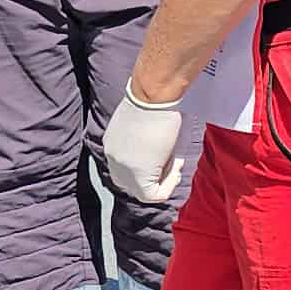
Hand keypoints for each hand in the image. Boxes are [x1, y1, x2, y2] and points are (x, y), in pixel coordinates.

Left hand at [99, 91, 196, 205]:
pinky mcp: (138, 176)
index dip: (149, 164)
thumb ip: (145, 139)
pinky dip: (169, 185)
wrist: (155, 94)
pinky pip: (153, 195)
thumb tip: (162, 149)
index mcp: (112, 142)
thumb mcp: (146, 121)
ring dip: (163, 178)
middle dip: (154, 175)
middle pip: (130, 181)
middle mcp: (112, 156)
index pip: (125, 165)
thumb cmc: (156, 98)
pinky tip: (178, 165)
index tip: (166, 151)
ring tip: (176, 159)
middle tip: (173, 159)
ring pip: (142, 189)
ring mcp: (123, 168)